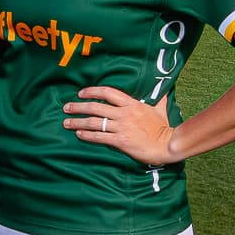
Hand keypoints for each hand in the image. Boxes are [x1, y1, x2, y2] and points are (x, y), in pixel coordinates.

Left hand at [60, 85, 179, 165]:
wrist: (168, 145)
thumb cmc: (163, 128)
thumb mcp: (160, 109)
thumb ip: (158, 99)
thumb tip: (165, 90)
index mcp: (132, 104)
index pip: (107, 92)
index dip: (92, 91)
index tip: (80, 93)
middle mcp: (125, 113)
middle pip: (96, 107)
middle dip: (78, 107)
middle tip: (66, 107)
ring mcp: (122, 127)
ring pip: (94, 122)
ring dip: (78, 122)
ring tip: (66, 123)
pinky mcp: (120, 141)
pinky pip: (99, 137)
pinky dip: (87, 135)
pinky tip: (78, 134)